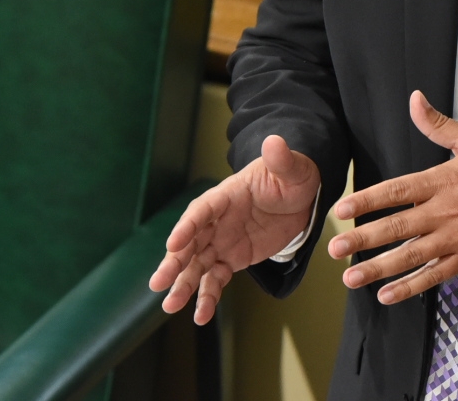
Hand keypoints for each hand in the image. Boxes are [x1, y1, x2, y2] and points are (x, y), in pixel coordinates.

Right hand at [148, 134, 320, 324]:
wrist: (299, 198)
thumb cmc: (291, 177)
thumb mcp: (292, 168)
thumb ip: (281, 159)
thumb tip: (274, 142)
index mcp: (226, 195)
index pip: (202, 210)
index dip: (188, 226)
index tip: (173, 243)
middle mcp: (217, 220)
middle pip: (189, 242)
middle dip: (174, 262)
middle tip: (158, 283)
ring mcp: (221, 241)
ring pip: (196, 265)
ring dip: (183, 285)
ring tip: (170, 306)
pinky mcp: (230, 259)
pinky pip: (214, 280)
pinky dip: (207, 297)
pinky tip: (200, 316)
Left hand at [327, 91, 457, 304]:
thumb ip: (439, 124)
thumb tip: (415, 101)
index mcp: (443, 181)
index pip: (397, 191)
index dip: (367, 199)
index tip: (343, 208)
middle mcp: (444, 213)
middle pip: (397, 228)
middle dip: (363, 239)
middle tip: (336, 249)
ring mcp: (454, 239)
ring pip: (410, 257)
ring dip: (378, 268)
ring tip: (351, 277)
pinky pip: (433, 276)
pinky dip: (410, 287)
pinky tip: (388, 295)